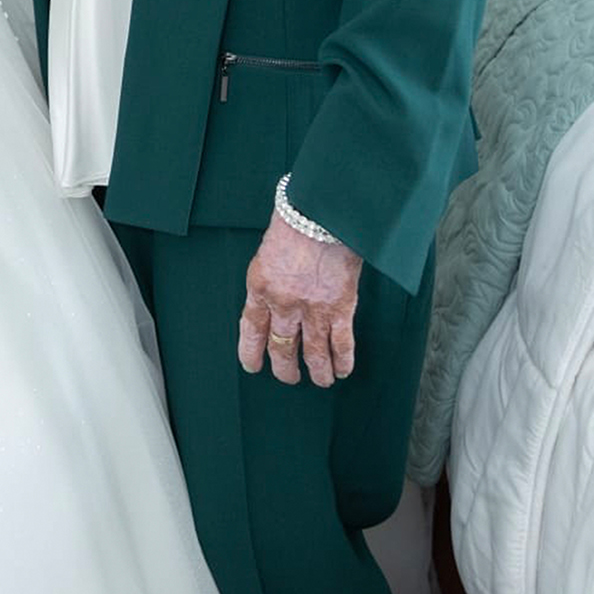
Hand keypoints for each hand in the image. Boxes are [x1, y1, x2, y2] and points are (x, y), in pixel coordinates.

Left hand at [238, 214, 362, 387]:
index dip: (251, 352)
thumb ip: (270, 278)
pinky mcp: (340, 308)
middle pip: (281, 347)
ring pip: (313, 354)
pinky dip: (342, 361)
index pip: (251, 329)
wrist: (321, 212)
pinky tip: (342, 371)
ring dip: (316, 372)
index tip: (252, 366)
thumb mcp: (268, 250)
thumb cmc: (295, 221)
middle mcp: (283, 303)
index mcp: (260, 286)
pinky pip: (341, 344)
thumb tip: (275, 298)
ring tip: (320, 381)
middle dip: (285, 368)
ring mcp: (313, 309)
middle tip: (288, 376)